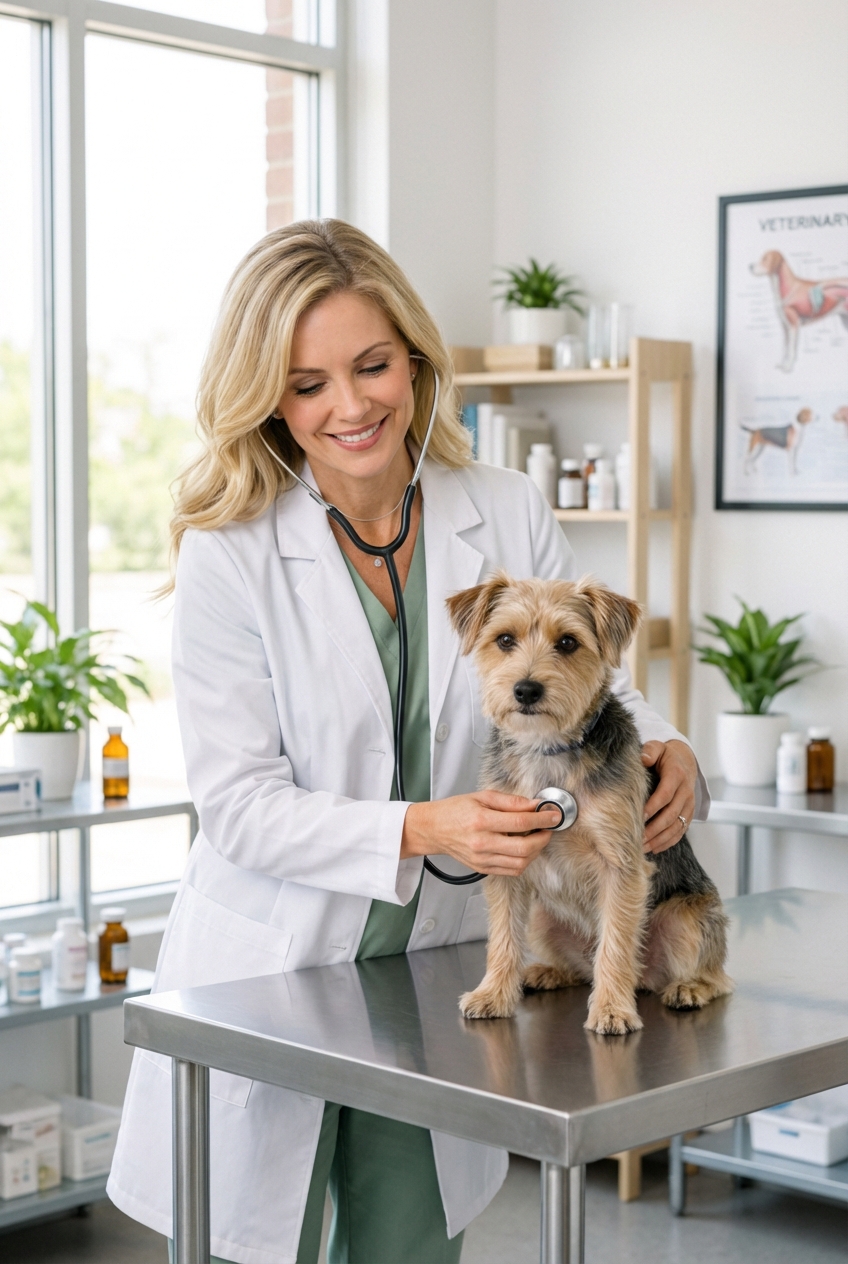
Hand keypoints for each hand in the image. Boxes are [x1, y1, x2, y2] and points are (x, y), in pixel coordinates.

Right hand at [401, 791, 559, 876]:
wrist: (434, 829)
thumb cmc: (455, 810)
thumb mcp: (482, 797)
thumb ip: (510, 801)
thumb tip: (534, 805)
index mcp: (481, 821)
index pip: (520, 821)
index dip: (542, 819)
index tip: (553, 816)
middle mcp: (482, 843)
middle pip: (524, 847)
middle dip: (543, 838)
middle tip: (548, 828)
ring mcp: (482, 859)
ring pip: (520, 863)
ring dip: (535, 851)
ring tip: (537, 838)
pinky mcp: (482, 868)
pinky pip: (511, 870)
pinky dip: (523, 861)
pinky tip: (524, 849)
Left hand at [641, 739, 697, 853]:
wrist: (685, 762)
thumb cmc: (665, 756)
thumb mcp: (658, 747)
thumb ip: (650, 750)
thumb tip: (643, 758)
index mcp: (677, 775)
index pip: (666, 794)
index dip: (653, 806)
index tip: (640, 816)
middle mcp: (686, 792)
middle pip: (671, 814)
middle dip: (654, 828)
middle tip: (638, 838)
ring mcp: (689, 805)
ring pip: (676, 826)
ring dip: (660, 839)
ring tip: (642, 847)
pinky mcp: (689, 814)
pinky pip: (680, 831)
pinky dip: (668, 842)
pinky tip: (653, 848)